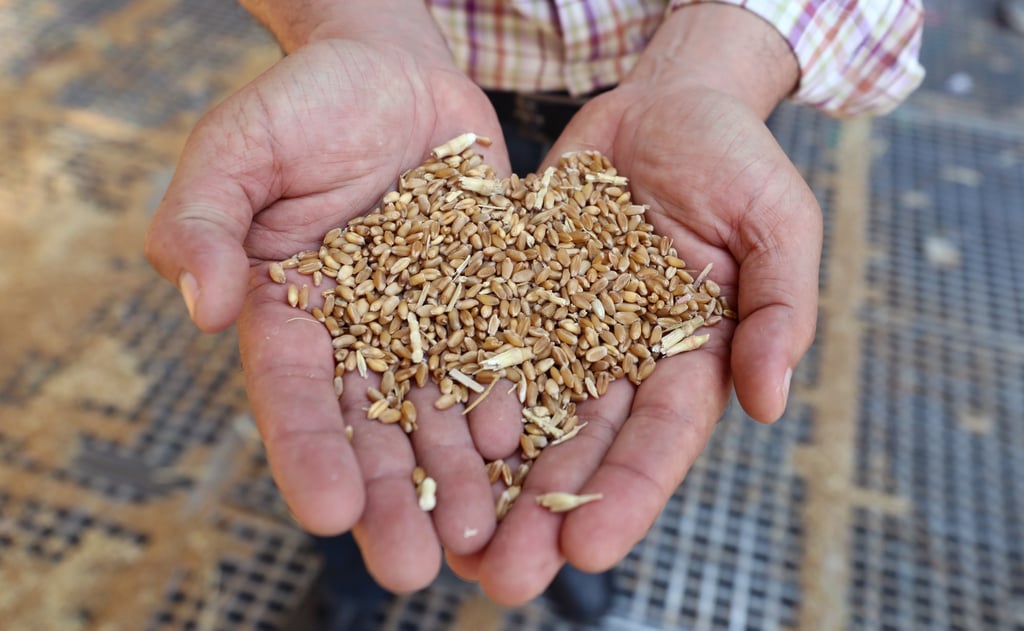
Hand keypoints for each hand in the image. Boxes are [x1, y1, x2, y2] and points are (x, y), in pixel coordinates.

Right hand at [145, 38, 526, 591]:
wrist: (395, 69)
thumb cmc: (305, 101)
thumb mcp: (237, 146)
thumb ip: (203, 219)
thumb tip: (203, 308)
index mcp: (292, 316)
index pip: (297, 398)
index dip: (311, 455)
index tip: (329, 512)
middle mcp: (363, 337)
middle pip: (377, 430)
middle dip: (394, 499)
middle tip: (412, 567)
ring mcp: (431, 324)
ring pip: (445, 415)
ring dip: (462, 479)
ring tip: (484, 538)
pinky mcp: (491, 300)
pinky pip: (505, 360)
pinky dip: (516, 407)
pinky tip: (532, 450)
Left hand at [445, 6, 820, 604]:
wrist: (662, 101)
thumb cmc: (734, 154)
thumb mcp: (777, 221)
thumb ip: (779, 308)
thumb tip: (772, 402)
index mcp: (694, 356)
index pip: (662, 439)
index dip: (628, 495)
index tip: (588, 552)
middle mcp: (624, 359)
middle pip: (584, 449)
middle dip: (546, 515)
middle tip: (503, 579)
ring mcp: (566, 332)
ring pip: (523, 416)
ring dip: (490, 479)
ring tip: (449, 539)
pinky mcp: (516, 296)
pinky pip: (482, 347)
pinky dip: (453, 396)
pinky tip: (418, 443)